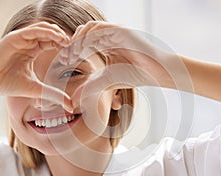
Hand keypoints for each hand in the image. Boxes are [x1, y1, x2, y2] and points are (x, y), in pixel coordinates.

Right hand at [0, 22, 71, 110]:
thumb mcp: (37, 89)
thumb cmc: (9, 84)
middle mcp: (28, 43)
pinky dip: (47, 32)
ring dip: (57, 32)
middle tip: (73, 46)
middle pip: (50, 34)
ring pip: (43, 29)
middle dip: (63, 38)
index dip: (64, 45)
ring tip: (66, 41)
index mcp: (33, 51)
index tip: (74, 53)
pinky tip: (57, 38)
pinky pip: (33, 30)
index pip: (52, 42)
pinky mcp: (14, 38)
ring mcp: (21, 39)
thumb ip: (54, 94)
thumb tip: (70, 106)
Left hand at [56, 21, 191, 106]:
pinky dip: (88, 38)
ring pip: (89, 28)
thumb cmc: (136, 75)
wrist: (158, 72)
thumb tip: (71, 101)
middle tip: (64, 59)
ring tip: (72, 56)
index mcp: (105, 44)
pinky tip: (83, 51)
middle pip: (82, 33)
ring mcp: (115, 31)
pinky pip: (99, 29)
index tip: (62, 64)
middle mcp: (108, 36)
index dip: (71, 51)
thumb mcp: (106, 82)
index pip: (82, 42)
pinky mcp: (121, 31)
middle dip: (71, 45)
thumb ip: (89, 88)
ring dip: (78, 40)